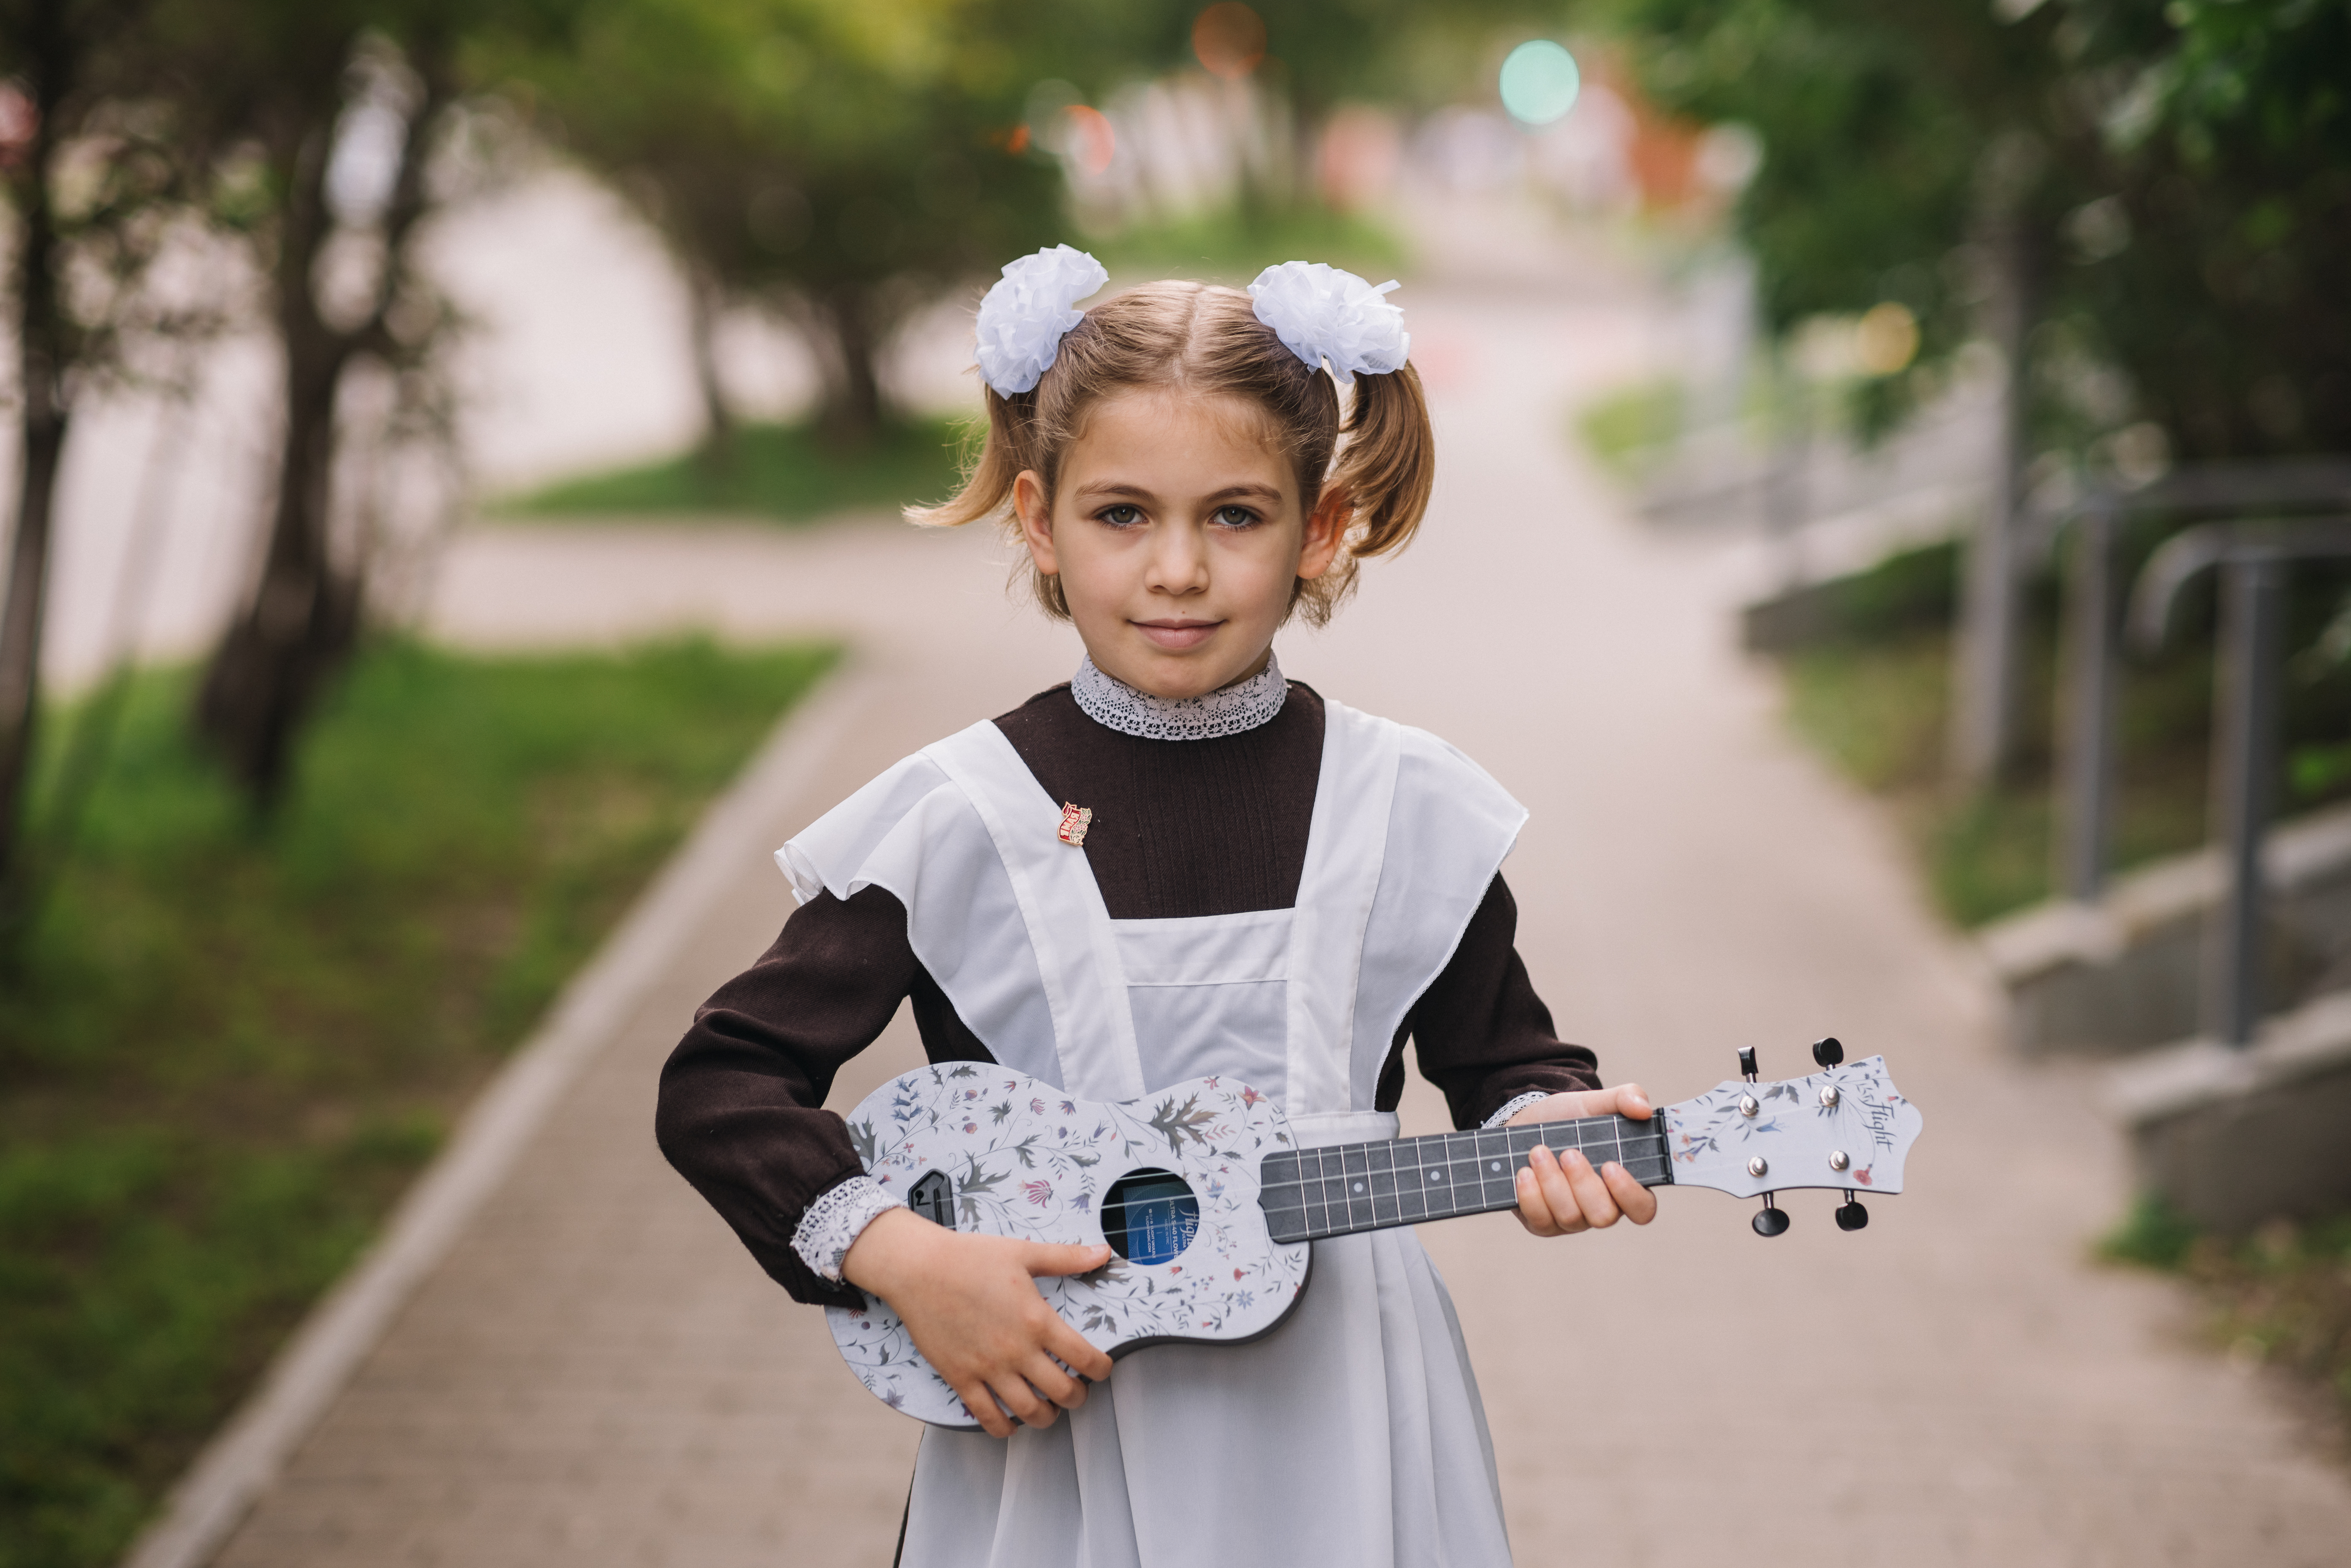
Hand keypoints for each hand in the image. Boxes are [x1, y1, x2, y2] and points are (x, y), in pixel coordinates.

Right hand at [841, 1207, 1114, 1437]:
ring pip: (1029, 1412)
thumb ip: (1067, 1258)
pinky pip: (987, 1417)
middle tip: (1077, 1390)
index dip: (1102, 1369)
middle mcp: (1016, 1351)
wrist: (917, 1269)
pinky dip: (1004, 1427)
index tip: (1102, 1368)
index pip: (1085, 1358)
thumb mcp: (1023, 1252)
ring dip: (1046, 1417)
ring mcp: (987, 1369)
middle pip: (1063, 1393)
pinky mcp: (960, 1378)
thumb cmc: (970, 1257)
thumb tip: (1105, 1252)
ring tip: (1048, 1408)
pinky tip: (1011, 1422)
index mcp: (1037, 1320)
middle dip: (1078, 1397)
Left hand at [1505, 1085, 1659, 1236]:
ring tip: (1538, 1152)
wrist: (1528, 1123)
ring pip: (1570, 1217)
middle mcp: (1601, 1207)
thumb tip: (1644, 1109)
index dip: (1630, 1195)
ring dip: (1552, 1182)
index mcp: (1624, 1184)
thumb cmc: (1569, 1118)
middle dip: (1582, 1183)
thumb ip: (1625, 1097)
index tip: (1610, 1166)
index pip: (1642, 1209)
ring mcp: (1572, 1219)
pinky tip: (1524, 1172)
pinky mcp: (1542, 1222)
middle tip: (1568, 1153)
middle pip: (1603, 1217)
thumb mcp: (1596, 1101)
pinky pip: (1540, 1221)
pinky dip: (1531, 1195)